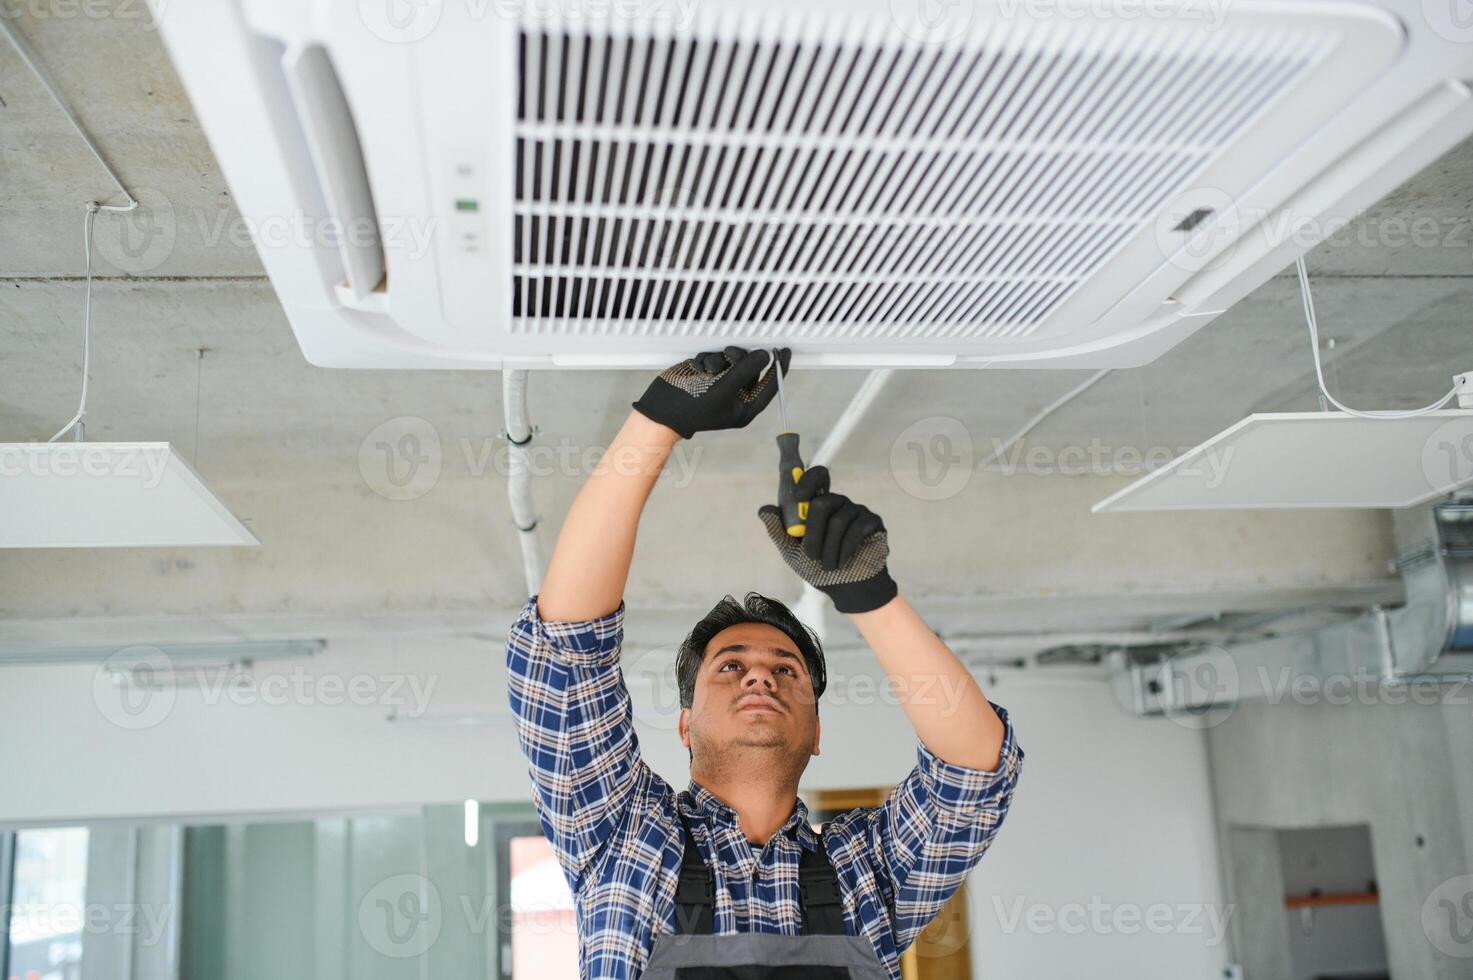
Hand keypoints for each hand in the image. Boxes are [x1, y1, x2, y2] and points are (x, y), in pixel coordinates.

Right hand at [632, 347, 790, 438]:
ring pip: (732, 359)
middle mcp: (735, 395)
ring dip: (720, 360)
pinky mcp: (708, 374)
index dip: (778, 368)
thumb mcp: (721, 390)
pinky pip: (716, 357)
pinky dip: (707, 360)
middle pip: (751, 368)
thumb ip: (744, 371)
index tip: (784, 351)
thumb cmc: (691, 407)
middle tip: (729, 355)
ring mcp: (721, 383)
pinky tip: (697, 370)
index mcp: (744, 407)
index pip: (769, 386)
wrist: (660, 409)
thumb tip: (764, 355)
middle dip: (739, 359)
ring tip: (707, 371)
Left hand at [758, 465, 897, 613]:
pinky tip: (843, 563)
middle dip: (814, 534)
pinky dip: (845, 551)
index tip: (799, 496)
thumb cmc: (819, 568)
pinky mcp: (872, 521)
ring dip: (829, 550)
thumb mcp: (792, 552)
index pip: (816, 478)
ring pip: (837, 521)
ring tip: (828, 567)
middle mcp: (837, 503)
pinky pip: (856, 530)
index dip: (808, 481)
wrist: (847, 589)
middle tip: (811, 555)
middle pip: (822, 503)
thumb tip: (763, 509)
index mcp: (817, 505)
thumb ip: (779, 531)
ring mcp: (856, 510)